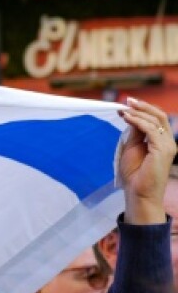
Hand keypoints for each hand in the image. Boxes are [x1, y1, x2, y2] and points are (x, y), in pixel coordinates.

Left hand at [116, 97, 175, 224]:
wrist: (138, 192)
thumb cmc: (135, 173)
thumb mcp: (132, 147)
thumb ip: (135, 132)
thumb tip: (130, 115)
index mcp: (162, 141)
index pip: (157, 119)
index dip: (142, 109)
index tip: (126, 104)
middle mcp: (168, 142)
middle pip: (160, 116)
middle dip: (143, 106)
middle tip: (127, 100)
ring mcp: (167, 146)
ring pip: (156, 121)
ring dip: (138, 113)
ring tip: (124, 109)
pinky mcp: (162, 151)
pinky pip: (151, 130)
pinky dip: (138, 122)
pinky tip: (126, 118)